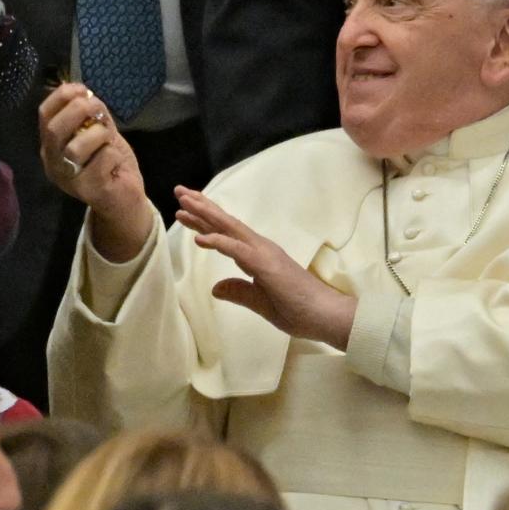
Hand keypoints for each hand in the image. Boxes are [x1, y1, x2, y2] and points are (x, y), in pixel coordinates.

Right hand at [39, 83, 150, 260]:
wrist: (124, 199)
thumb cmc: (108, 163)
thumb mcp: (98, 132)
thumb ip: (91, 115)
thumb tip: (85, 93)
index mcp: (51, 145)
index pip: (43, 115)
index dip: (61, 96)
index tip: (82, 89)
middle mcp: (52, 163)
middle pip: (53, 130)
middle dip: (78, 110)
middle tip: (98, 109)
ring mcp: (68, 179)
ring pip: (76, 147)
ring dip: (99, 135)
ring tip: (108, 141)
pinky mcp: (89, 190)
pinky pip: (102, 160)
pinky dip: (113, 154)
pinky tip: (115, 163)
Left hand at [174, 186, 355, 348]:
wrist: (330, 318)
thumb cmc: (300, 311)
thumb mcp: (260, 304)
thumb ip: (239, 293)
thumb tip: (216, 288)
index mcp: (258, 256)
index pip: (226, 234)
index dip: (204, 221)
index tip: (184, 211)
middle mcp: (260, 249)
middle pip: (225, 224)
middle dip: (201, 207)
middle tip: (179, 191)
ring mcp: (265, 255)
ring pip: (230, 229)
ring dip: (206, 214)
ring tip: (184, 202)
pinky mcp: (268, 266)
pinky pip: (238, 251)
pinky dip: (219, 242)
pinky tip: (200, 238)